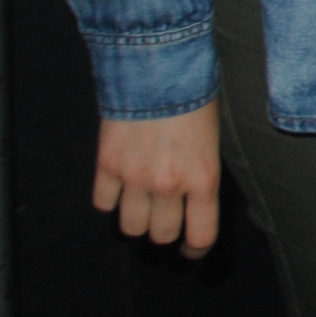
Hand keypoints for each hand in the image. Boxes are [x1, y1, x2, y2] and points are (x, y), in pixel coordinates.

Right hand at [93, 105, 221, 256]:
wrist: (158, 66)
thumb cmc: (193, 95)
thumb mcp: (212, 139)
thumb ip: (201, 173)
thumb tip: (194, 198)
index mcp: (203, 177)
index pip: (200, 235)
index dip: (195, 249)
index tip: (190, 250)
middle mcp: (168, 184)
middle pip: (161, 235)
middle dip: (163, 233)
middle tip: (163, 224)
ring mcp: (134, 177)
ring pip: (130, 227)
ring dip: (135, 221)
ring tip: (140, 207)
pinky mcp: (107, 164)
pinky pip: (103, 203)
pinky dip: (109, 200)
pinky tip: (118, 187)